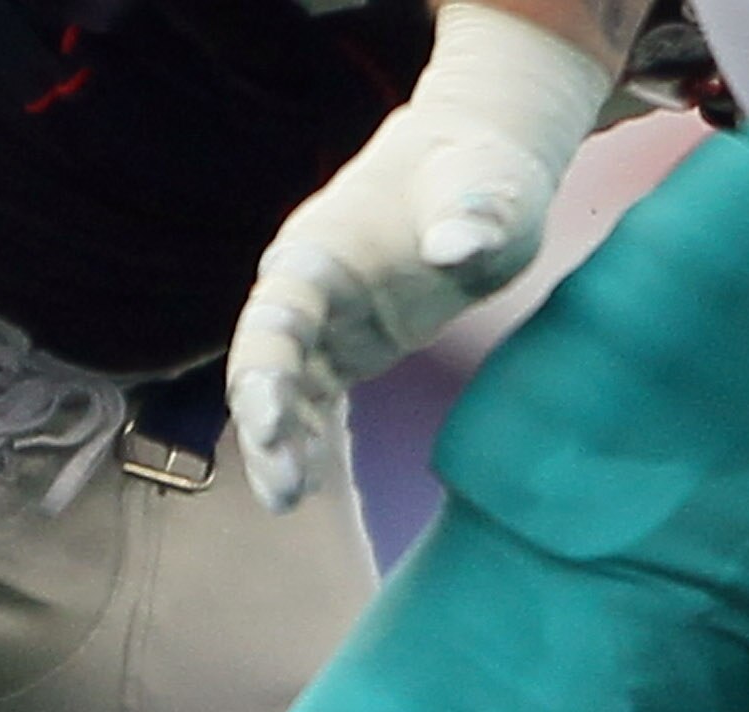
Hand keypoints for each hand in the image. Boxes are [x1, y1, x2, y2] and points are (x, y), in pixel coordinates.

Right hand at [227, 2, 607, 512]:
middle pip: (263, 371)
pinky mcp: (342, 353)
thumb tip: (455, 248)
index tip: (269, 424)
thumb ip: (471, 212)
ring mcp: (319, 327)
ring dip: (278, 450)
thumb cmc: (478, 171)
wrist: (475, 171)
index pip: (274, 322)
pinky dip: (307, 445)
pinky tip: (305, 490)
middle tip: (285, 492)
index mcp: (315, 252)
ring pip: (281, 397)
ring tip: (288, 504)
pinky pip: (313, 407)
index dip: (265, 375)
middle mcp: (301, 294)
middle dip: (266, 431)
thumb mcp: (486, 186)